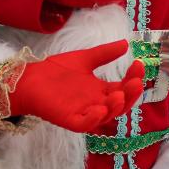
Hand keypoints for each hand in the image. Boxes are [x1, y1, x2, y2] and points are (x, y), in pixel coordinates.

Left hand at [11, 40, 144, 131]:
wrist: (30, 78)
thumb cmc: (57, 71)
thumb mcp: (85, 59)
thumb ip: (104, 53)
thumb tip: (126, 43)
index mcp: (101, 90)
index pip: (124, 87)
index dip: (133, 77)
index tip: (139, 63)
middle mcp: (97, 103)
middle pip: (120, 104)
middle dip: (130, 95)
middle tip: (135, 82)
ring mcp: (84, 113)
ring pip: (106, 116)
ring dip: (114, 107)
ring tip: (119, 95)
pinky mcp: (69, 120)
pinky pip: (84, 124)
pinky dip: (93, 119)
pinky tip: (99, 109)